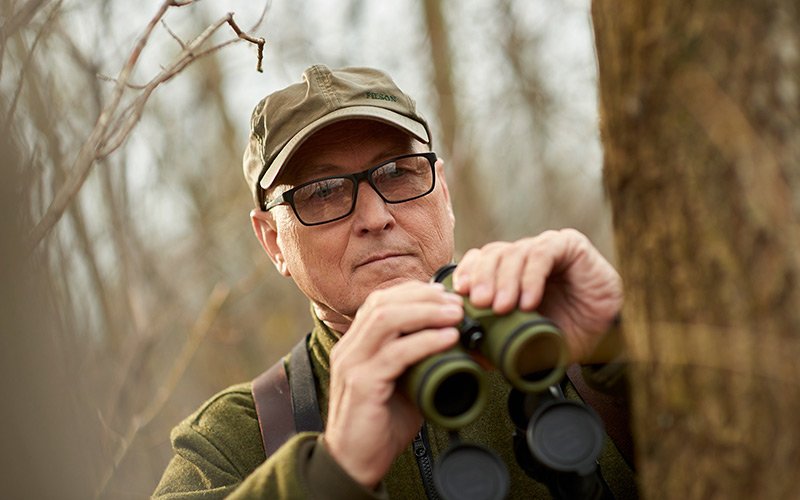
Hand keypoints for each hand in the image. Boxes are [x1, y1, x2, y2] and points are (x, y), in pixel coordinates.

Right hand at [323, 281, 461, 488]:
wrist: (355, 462)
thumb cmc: (380, 424)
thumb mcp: (404, 384)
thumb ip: (422, 362)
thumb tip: (459, 345)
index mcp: (356, 344)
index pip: (380, 301)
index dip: (413, 291)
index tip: (444, 294)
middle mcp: (349, 349)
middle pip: (383, 303)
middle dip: (424, 297)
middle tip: (456, 303)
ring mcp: (352, 364)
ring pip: (386, 320)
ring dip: (426, 312)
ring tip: (455, 315)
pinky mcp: (361, 384)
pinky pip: (395, 353)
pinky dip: (425, 341)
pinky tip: (448, 338)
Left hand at [451, 228, 622, 362]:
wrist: (607, 333)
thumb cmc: (565, 332)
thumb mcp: (527, 341)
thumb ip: (502, 344)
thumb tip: (475, 356)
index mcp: (509, 271)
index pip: (479, 260)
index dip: (468, 272)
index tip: (461, 294)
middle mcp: (525, 255)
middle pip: (493, 254)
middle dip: (483, 278)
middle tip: (481, 304)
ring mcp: (545, 247)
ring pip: (515, 252)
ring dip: (506, 281)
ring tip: (503, 307)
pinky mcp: (568, 245)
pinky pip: (542, 254)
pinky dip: (531, 277)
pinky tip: (529, 300)